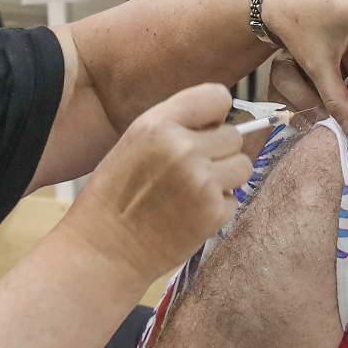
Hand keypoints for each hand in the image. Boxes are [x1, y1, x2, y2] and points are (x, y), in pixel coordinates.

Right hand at [61, 84, 252, 284]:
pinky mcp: (213, 213)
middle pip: (234, 135)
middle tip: (192, 171)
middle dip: (219, 152)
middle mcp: (183, 147)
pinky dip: (218, 208)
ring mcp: (201, 181)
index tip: (207, 129)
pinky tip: (189, 214)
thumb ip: (173, 126)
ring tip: (194, 192)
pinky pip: (235, 199)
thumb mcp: (134, 143)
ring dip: (225, 178)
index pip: (217, 97)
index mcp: (158, 124)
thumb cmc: (114, 197)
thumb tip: (218, 122)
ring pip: (243, 166)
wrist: (104, 250)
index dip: (215, 114)